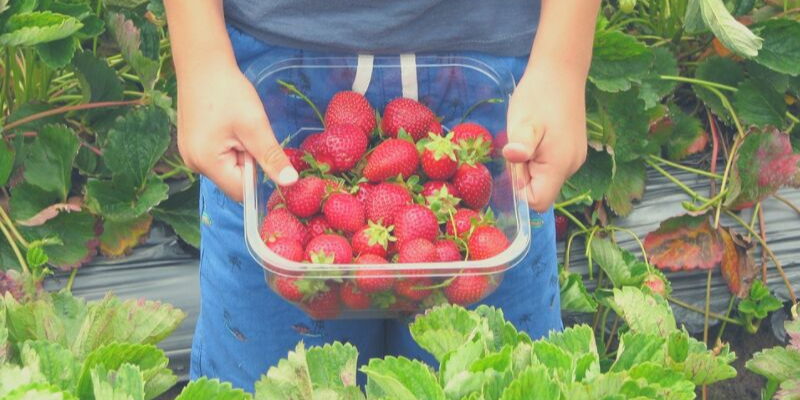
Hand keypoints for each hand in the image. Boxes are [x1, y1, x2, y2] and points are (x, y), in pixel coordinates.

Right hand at [176, 62, 297, 201]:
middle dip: (247, 161)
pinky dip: (230, 146)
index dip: (257, 175)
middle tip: (248, 132)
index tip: (261, 149)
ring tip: (237, 126)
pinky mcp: (191, 145)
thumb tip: (290, 182)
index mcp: (206, 163)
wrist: (202, 64)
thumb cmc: (228, 92)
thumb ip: (271, 157)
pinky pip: (218, 157)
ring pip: (227, 168)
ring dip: (240, 153)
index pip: (241, 190)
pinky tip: (228, 125)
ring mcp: (190, 155)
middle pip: (233, 180)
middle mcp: (193, 164)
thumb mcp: (255, 126)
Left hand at [502, 64, 587, 211]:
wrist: (561, 71)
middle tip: (520, 144)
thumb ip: (520, 145)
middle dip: (524, 175)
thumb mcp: (523, 122)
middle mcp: (572, 167)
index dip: (520, 191)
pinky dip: (539, 156)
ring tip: (528, 136)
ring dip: (530, 164)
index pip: (538, 202)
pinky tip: (536, 134)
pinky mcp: (572, 150)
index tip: (514, 164)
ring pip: (545, 177)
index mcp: (560, 165)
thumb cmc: (539, 96)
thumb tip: (513, 159)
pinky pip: (551, 165)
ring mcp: (575, 158)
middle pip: (541, 191)